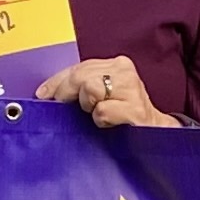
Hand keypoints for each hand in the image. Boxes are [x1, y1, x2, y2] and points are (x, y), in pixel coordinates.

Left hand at [37, 55, 173, 129]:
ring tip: (97, 114)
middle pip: (81, 75)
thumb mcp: (103, 95)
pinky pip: (102, 111)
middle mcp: (125, 72)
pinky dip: (101, 121)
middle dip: (66, 93)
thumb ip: (81, 86)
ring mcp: (132, 90)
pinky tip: (110, 124)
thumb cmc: (125, 116)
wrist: (155, 135)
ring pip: (90, 89)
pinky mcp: (135, 110)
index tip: (44, 94)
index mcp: (117, 64)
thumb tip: (47, 92)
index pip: (79, 66)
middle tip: (65, 108)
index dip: (57, 81)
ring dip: (88, 107)